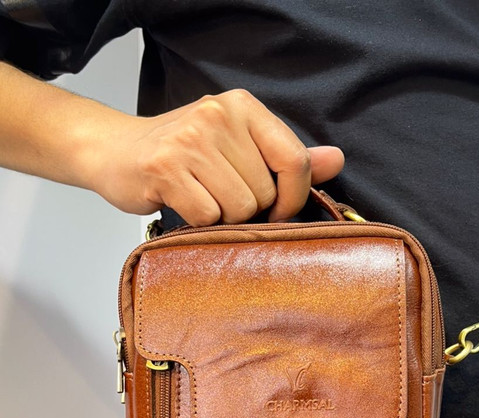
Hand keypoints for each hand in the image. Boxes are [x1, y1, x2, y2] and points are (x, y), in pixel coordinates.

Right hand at [91, 89, 344, 225]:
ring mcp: (190, 141)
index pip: (294, 159)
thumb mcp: (237, 146)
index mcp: (242, 107)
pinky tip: (183, 203)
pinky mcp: (166, 169)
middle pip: (265, 194)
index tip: (280, 211)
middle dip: (249, 209)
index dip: (294, 197)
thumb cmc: (181, 154)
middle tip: (220, 196)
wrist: (116, 152)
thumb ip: (285, 156)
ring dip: (223, 217)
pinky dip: (198, 222)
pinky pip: (207, 217)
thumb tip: (335, 160)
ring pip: (239, 209)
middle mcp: (218, 116)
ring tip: (202, 198)